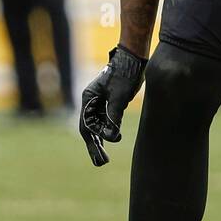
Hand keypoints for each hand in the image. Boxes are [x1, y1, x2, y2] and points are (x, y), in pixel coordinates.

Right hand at [79, 45, 147, 165]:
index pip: (87, 125)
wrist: (133, 58)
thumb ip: (114, 117)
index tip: (102, 152)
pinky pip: (105, 120)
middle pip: (90, 128)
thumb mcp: (119, 97)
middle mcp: (92, 101)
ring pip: (97, 125)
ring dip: (100, 140)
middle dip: (94, 146)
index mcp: (89, 98)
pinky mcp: (110, 102)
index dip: (93, 141)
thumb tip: (112, 137)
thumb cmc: (125, 74)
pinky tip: (109, 141)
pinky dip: (106, 131)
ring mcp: (100, 102)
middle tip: (101, 162)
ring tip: (103, 158)